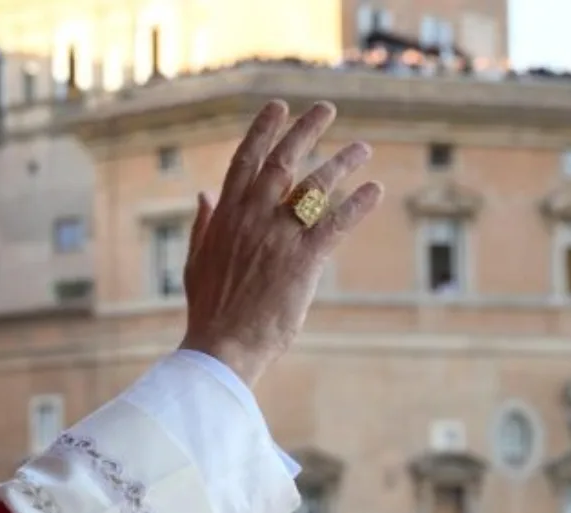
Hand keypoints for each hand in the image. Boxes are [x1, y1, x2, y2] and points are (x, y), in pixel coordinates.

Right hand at [179, 100, 383, 386]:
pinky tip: (375, 190)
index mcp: (225, 216)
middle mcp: (252, 218)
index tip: (278, 107)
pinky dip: (358, 204)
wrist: (222, 346)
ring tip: (361, 148)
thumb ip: (203, 223)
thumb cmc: (209, 310)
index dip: (263, 130)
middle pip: (283, 161)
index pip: (245, 161)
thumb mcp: (196, 261)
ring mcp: (279, 236)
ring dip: (341, 163)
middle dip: (305, 130)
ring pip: (315, 187)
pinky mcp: (304, 260)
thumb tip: (204, 193)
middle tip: (325, 108)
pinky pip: (337, 223)